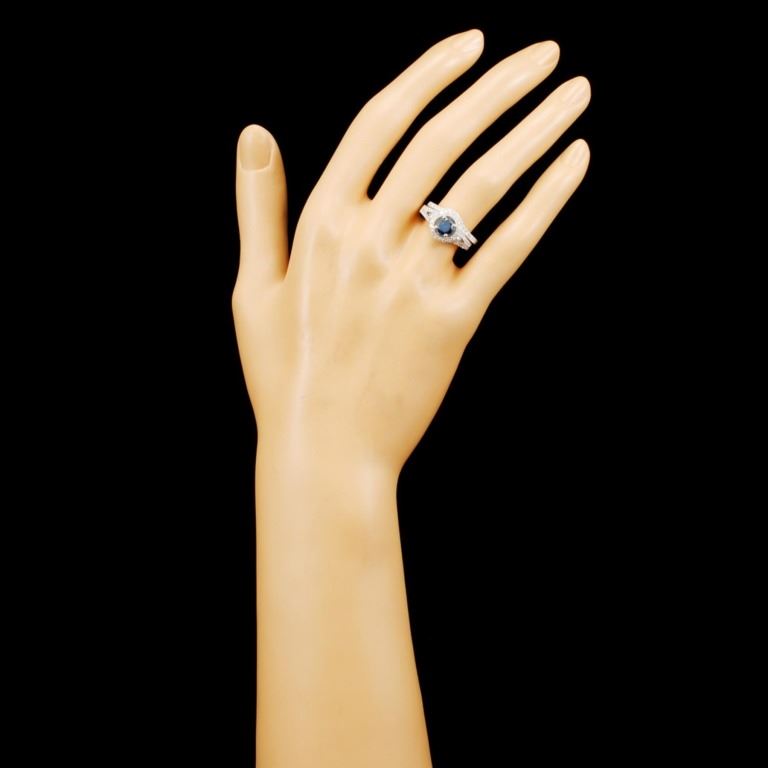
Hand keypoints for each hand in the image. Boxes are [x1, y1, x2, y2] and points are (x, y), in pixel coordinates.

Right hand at [233, 31, 589, 469]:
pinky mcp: (454, 322)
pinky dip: (546, 201)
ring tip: (576, 92)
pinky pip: (507, 248)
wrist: (324, 452)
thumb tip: (256, 132)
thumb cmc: (285, 375)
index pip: (380, 123)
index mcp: (322, 226)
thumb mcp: (254, 288)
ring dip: (534, 130)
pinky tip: (576, 162)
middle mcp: (370, 243)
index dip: (429, 74)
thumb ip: (257, 207)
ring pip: (481, 185)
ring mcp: (414, 282)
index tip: (472, 44)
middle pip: (441, 141)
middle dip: (499, 86)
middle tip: (546, 52)